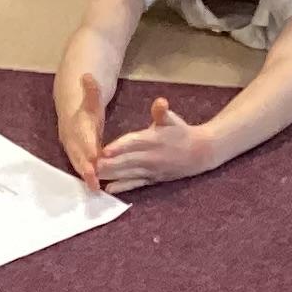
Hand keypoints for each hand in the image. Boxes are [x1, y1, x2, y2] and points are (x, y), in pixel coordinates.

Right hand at [57, 85, 108, 191]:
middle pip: (78, 152)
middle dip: (85, 167)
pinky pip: (79, 165)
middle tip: (93, 180)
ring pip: (77, 161)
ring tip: (93, 187)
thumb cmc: (86, 105)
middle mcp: (71, 136)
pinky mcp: (74, 154)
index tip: (95, 158)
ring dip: (84, 174)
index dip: (88, 147)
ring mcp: (71, 146)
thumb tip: (87, 76)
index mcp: (77, 123)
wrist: (70, 110)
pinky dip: (85, 176)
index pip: (83, 136)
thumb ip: (91, 90)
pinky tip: (94, 186)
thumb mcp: (91, 96)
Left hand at [94, 97, 215, 193]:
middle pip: (127, 160)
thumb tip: (161, 101)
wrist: (200, 152)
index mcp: (154, 139)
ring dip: (112, 175)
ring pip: (129, 173)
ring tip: (95, 176)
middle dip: (109, 164)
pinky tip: (109, 189)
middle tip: (91, 166)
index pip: (134, 142)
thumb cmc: (181, 132)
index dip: (119, 146)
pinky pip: (136, 184)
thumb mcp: (172, 119)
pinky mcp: (153, 179)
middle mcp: (152, 156)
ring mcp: (152, 170)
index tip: (105, 150)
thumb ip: (162, 112)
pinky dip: (123, 187)